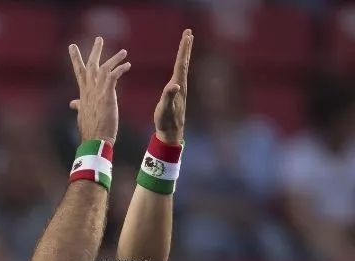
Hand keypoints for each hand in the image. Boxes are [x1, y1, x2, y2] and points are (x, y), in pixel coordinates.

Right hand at [68, 37, 130, 141]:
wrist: (95, 139)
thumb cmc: (91, 129)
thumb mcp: (83, 114)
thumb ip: (79, 105)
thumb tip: (73, 103)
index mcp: (84, 93)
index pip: (79, 72)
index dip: (76, 58)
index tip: (73, 46)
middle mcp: (89, 90)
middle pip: (90, 65)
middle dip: (95, 51)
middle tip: (99, 38)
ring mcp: (97, 92)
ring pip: (104, 68)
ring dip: (114, 58)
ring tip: (124, 52)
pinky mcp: (106, 95)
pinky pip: (113, 76)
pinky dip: (120, 69)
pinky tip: (127, 65)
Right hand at [154, 29, 192, 144]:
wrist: (171, 133)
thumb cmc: (166, 121)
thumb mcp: (165, 109)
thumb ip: (169, 96)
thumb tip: (175, 85)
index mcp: (178, 86)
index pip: (181, 64)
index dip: (184, 49)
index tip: (187, 35)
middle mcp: (181, 85)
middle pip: (183, 62)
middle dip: (186, 47)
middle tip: (188, 32)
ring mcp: (179, 89)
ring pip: (182, 67)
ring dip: (183, 54)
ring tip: (185, 43)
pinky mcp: (176, 93)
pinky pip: (178, 74)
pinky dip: (179, 65)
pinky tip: (178, 65)